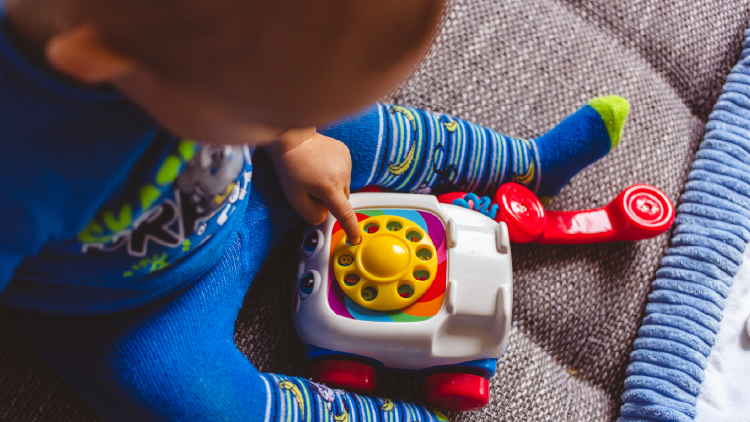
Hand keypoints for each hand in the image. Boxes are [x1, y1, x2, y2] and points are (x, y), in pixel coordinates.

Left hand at [267, 129, 361, 243]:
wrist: (291, 139)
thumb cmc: (290, 166)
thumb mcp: (294, 199)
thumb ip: (311, 214)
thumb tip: (324, 215)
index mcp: (330, 187)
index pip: (345, 213)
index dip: (351, 228)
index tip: (355, 238)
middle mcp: (342, 174)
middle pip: (342, 199)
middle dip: (330, 200)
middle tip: (311, 190)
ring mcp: (346, 162)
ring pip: (343, 186)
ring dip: (332, 187)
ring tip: (315, 175)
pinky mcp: (345, 153)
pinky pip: (343, 172)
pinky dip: (334, 174)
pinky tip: (321, 166)